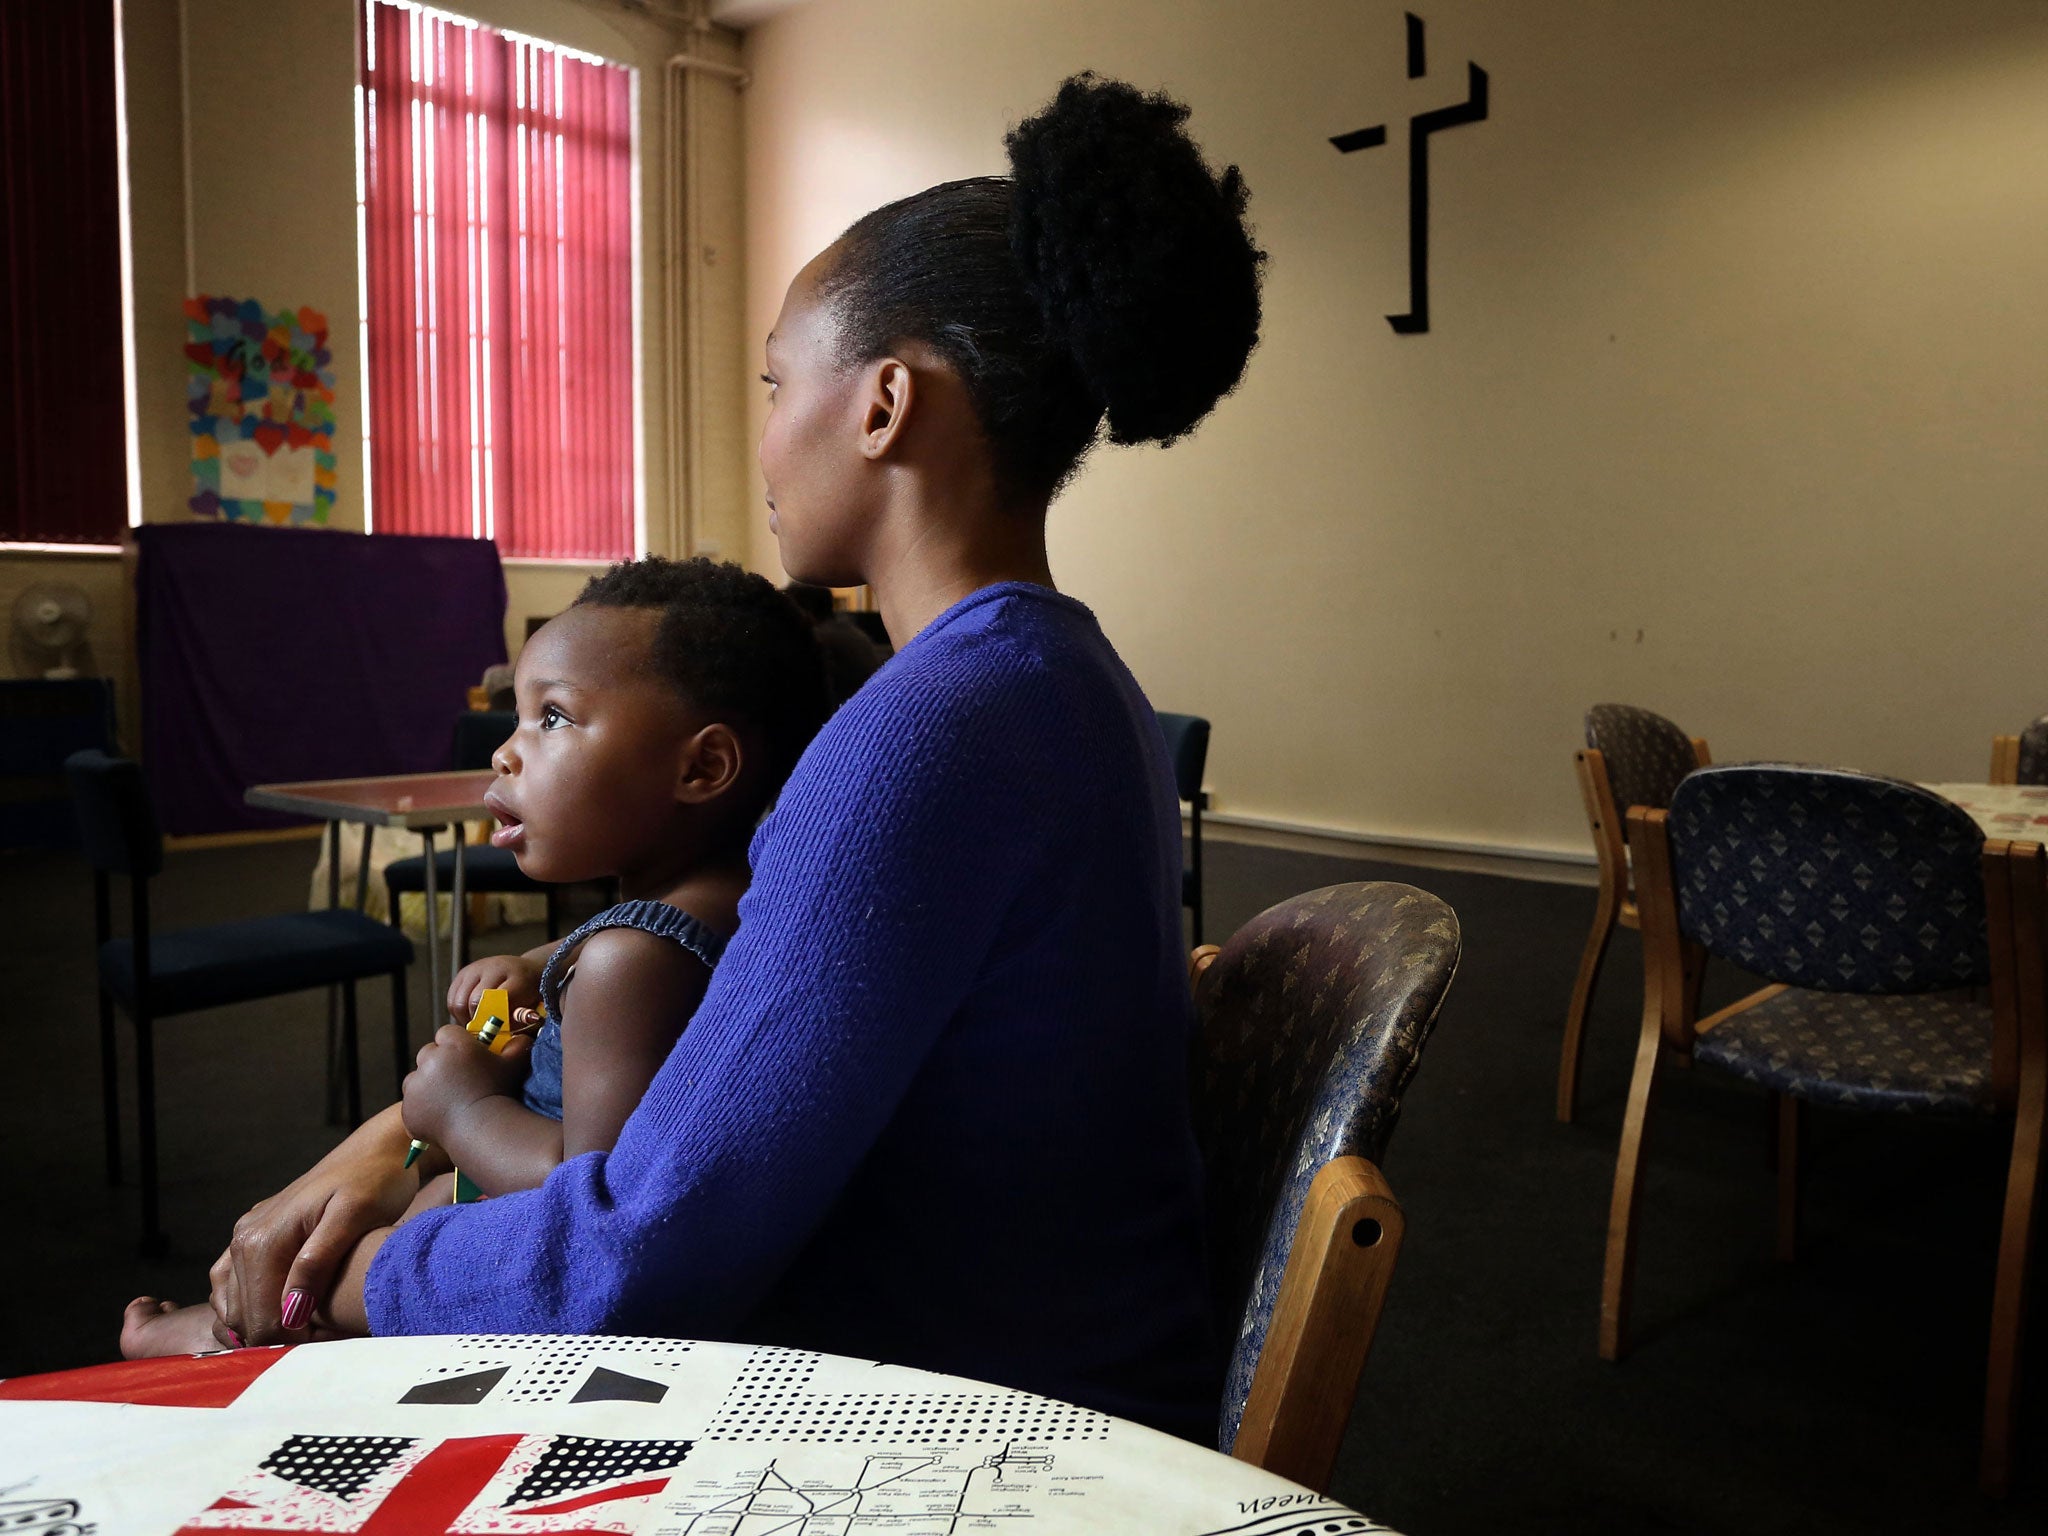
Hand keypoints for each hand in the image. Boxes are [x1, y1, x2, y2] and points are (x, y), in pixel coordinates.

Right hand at [209, 1107, 420, 1345]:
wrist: (381, 1149)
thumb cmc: (376, 1180)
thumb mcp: (353, 1217)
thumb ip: (317, 1262)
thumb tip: (290, 1313)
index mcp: (262, 1238)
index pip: (261, 1317)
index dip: (293, 1341)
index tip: (332, 1340)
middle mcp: (244, 1238)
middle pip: (243, 1318)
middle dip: (279, 1337)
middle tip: (326, 1337)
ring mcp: (245, 1236)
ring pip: (232, 1307)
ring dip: (263, 1326)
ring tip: (310, 1329)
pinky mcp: (254, 1236)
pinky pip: (233, 1287)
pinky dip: (251, 1308)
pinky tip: (285, 1314)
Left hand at [402, 1025, 532, 1146]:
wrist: (482, 1130)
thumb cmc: (500, 1094)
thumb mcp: (515, 1064)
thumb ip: (518, 1045)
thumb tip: (521, 1037)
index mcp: (454, 1044)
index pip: (447, 1033)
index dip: (455, 1046)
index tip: (465, 1059)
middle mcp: (430, 1060)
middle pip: (429, 1054)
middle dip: (439, 1064)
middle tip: (458, 1081)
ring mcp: (416, 1084)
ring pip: (416, 1078)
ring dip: (427, 1085)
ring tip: (448, 1100)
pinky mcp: (408, 1107)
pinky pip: (411, 1103)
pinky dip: (421, 1108)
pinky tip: (441, 1115)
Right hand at [447, 952, 545, 1025]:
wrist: (526, 971)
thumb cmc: (529, 994)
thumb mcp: (531, 1007)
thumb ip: (517, 1021)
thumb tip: (497, 1035)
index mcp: (517, 977)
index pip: (498, 1000)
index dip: (493, 1020)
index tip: (494, 1032)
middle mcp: (495, 968)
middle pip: (474, 1001)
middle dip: (477, 1021)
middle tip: (482, 1032)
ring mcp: (476, 968)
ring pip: (458, 1001)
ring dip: (464, 1018)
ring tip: (476, 1025)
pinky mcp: (463, 973)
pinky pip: (451, 998)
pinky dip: (457, 1011)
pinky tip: (469, 1015)